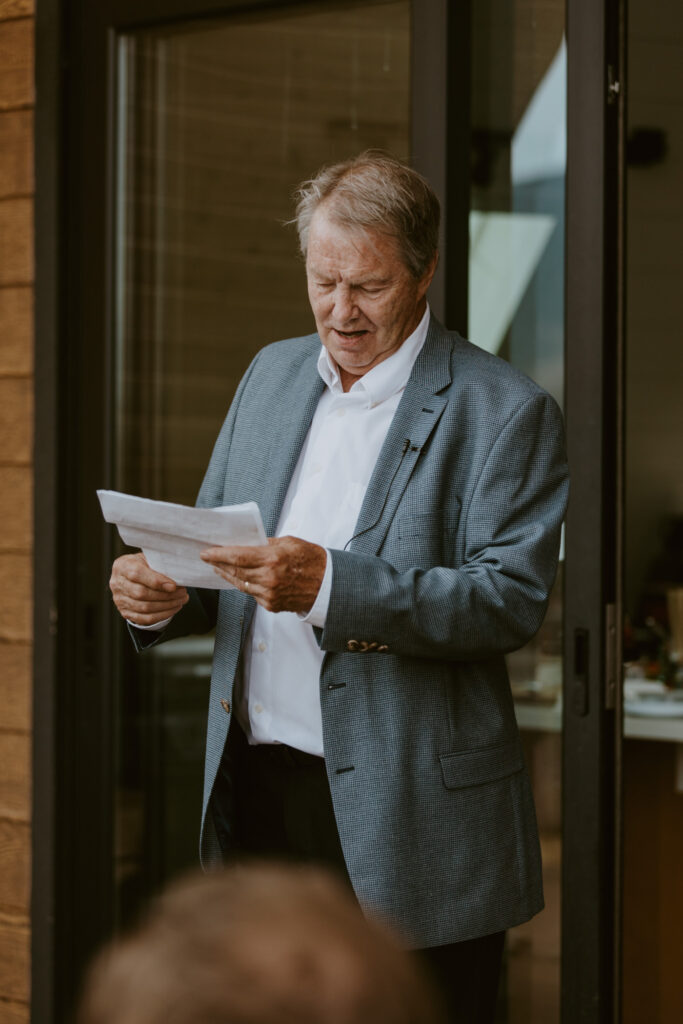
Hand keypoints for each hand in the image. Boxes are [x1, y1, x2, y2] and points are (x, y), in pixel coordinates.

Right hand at [109, 552, 188, 625]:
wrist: (132, 575)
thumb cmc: (144, 565)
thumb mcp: (149, 558)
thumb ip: (159, 565)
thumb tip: (177, 576)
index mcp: (122, 566)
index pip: (136, 574)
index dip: (156, 581)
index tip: (173, 585)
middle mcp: (117, 583)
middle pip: (141, 593)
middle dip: (165, 595)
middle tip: (182, 592)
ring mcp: (119, 600)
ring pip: (144, 608)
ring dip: (167, 606)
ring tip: (181, 600)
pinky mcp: (125, 612)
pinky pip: (145, 618)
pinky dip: (162, 615)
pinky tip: (173, 608)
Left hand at [200, 536, 325, 613]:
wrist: (329, 585)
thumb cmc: (312, 560)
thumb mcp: (290, 542)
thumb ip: (267, 544)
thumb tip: (248, 544)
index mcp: (273, 559)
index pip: (238, 556)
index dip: (219, 554)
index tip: (206, 552)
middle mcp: (269, 578)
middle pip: (235, 571)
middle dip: (219, 564)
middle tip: (208, 558)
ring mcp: (270, 594)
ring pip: (241, 584)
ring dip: (228, 575)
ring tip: (219, 568)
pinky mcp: (271, 605)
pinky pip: (252, 594)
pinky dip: (245, 585)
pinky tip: (239, 578)